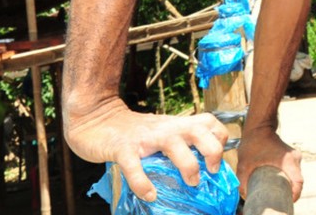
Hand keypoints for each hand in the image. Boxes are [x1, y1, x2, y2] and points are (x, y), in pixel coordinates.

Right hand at [65, 99, 227, 200]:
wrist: (95, 119)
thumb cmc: (132, 132)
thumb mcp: (161, 133)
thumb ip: (179, 144)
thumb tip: (201, 170)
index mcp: (176, 124)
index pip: (209, 122)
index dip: (220, 138)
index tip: (218, 160)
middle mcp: (165, 128)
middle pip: (199, 129)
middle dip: (212, 150)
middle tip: (211, 171)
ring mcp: (144, 137)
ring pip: (173, 144)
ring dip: (187, 164)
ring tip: (191, 183)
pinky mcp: (123, 148)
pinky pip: (134, 166)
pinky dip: (142, 183)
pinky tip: (149, 194)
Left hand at [236, 128, 302, 200]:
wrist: (259, 126)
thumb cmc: (253, 143)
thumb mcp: (245, 164)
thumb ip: (242, 181)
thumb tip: (244, 195)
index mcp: (288, 161)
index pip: (298, 182)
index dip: (295, 195)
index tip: (287, 201)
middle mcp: (295, 159)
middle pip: (298, 181)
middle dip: (291, 192)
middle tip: (279, 200)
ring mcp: (295, 157)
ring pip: (296, 176)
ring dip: (289, 185)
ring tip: (278, 194)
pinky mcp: (292, 157)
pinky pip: (293, 171)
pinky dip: (288, 179)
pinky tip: (278, 184)